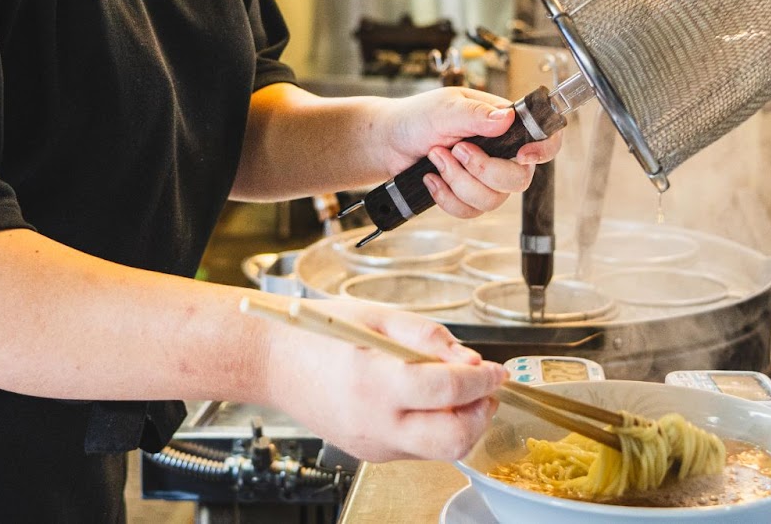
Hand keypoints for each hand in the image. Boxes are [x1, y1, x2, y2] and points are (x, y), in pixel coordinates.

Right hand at [261, 298, 506, 461]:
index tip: (497, 369)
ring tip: (458, 392)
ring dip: (462, 423)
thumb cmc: (319, 333)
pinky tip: (424, 401)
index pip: (450, 390)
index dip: (484, 380)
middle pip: (454, 439)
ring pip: (440, 450)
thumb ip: (429, 337)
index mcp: (376, 381)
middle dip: (481, 413)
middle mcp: (375, 422)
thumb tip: (469, 360)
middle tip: (486, 389)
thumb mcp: (378, 317)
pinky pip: (417, 448)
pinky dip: (434, 427)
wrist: (273, 363)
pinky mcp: (370, 453)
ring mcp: (373, 443)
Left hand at [382, 87, 562, 218]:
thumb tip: (507, 119)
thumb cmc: (417, 117)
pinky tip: (431, 178)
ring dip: (459, 182)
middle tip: (455, 150)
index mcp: (503, 124)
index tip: (522, 156)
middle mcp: (501, 152)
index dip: (543, 149)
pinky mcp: (468, 196)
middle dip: (483, 170)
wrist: (389, 142)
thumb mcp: (444, 109)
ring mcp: (486, 177)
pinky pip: (471, 211)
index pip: (542, 136)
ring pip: (493, 199)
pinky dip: (447, 198)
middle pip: (519, 179)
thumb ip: (475, 115)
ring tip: (436, 158)